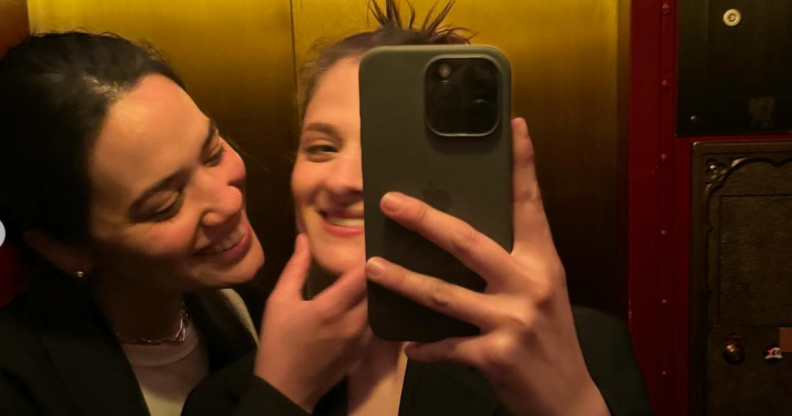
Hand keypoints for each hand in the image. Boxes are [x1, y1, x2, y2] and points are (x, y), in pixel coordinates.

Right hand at [255, 234, 371, 411]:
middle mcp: (354, 323)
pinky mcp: (364, 352)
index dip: (368, 253)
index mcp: (332, 307)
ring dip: (377, 291)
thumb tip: (304, 238)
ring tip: (376, 274)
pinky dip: (375, 310)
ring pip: (379, 307)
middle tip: (375, 253)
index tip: (369, 238)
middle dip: (376, 271)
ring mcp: (362, 340)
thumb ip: (296, 268)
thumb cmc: (278, 342)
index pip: (362, 273)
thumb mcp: (279, 301)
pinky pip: (377, 324)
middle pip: (377, 289)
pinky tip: (370, 301)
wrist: (285, 389)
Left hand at [365, 118, 609, 415]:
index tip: (515, 126)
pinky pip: (446, 346)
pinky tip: (406, 344)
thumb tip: (465, 234)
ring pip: (444, 294)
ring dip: (403, 280)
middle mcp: (530, 284)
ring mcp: (513, 320)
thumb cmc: (549, 337)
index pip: (530, 205)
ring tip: (371, 267)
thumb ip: (513, 262)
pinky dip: (423, 346)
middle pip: (468, 243)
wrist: (567, 397)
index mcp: (542, 262)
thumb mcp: (542, 290)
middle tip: (390, 201)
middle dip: (425, 220)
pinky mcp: (495, 355)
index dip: (522, 165)